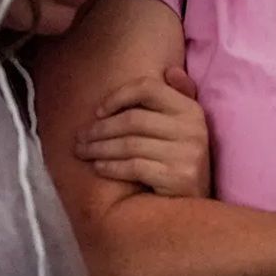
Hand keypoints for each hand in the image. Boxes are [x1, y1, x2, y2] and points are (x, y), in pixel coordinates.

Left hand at [77, 67, 209, 197]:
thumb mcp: (186, 125)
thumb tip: (170, 71)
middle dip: (99, 129)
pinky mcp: (179, 177)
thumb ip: (179, 96)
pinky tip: (99, 167)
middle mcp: (193, 128)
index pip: (148, 88)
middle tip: (79, 137)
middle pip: (132, 120)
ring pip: (129, 144)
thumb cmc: (181, 159)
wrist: (197, 204)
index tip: (98, 111)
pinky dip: (111, 167)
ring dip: (99, 148)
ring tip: (82, 152)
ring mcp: (187, 153)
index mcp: (191, 109)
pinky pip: (134, 166)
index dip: (118, 96)